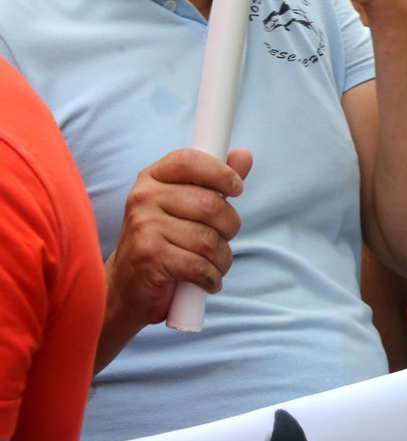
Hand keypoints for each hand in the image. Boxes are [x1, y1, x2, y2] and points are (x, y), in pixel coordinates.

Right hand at [105, 148, 250, 324]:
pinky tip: (208, 280)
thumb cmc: (164, 240)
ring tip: (215, 264)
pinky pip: (199, 265)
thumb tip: (244, 155)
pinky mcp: (148, 256)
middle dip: (230, 227)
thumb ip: (215, 181)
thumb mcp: (187, 205)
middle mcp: (143, 197)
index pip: (189, 160)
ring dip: (222, 258)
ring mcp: (143, 226)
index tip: (237, 189)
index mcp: (152, 178)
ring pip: (208, 239)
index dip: (220, 172)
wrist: (128, 285)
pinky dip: (211, 277)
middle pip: (211, 204)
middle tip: (224, 239)